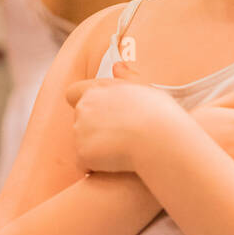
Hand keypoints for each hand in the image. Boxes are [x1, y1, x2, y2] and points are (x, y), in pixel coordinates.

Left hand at [65, 64, 183, 172]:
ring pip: (83, 145)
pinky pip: (85, 166)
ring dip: (98, 150)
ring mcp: (80, 131)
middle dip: (94, 130)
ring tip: (125, 152)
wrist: (160, 139)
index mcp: (97, 89)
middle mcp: (83, 108)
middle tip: (122, 138)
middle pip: (80, 122)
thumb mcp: (146, 90)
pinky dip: (98, 168)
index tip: (103, 116)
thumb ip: (128, 79)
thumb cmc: (160, 115)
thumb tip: (117, 66)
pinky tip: (118, 165)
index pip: (73, 93)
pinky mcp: (82, 154)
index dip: (85, 105)